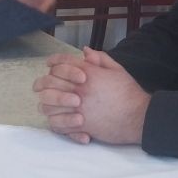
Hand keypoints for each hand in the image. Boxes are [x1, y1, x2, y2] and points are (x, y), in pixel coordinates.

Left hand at [32, 48, 150, 145]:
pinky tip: (58, 119)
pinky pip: (57, 125)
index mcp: (88, 74)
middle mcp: (79, 90)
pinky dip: (55, 122)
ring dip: (46, 104)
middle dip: (42, 82)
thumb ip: (100, 59)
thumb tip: (85, 51)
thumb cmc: (129, 92)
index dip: (53, 61)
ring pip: (48, 106)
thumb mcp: (117, 70)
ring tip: (48, 104)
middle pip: (49, 83)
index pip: (62, 63)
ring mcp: (77, 109)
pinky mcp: (80, 126)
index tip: (49, 64)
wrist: (138, 116)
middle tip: (39, 86)